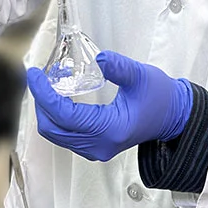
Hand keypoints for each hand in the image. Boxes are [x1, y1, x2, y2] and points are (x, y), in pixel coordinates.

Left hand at [26, 51, 192, 161]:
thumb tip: (99, 58)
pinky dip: (56, 116)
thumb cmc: (160, 97)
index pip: (64, 115)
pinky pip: (64, 134)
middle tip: (39, 77)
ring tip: (47, 85)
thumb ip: (120, 68)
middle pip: (53, 128)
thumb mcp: (142, 76)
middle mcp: (99, 145)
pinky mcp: (95, 146)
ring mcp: (96, 149)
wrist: (172, 116)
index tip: (35, 75)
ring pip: (56, 133)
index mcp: (110, 129)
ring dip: (47, 110)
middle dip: (41, 102)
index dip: (44, 94)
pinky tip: (59, 97)